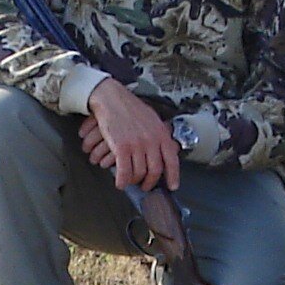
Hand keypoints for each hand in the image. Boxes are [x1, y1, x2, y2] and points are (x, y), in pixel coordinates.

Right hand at [78, 78, 180, 192]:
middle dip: (150, 182)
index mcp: (161, 133)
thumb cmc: (130, 107)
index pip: (172, 160)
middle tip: (145, 186)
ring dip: (133, 181)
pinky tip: (119, 183)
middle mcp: (151, 140)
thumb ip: (158, 135)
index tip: (172, 186)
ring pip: (138, 173)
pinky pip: (124, 172)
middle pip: (155, 170)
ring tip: (130, 181)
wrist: (111, 98)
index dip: (173, 176)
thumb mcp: (151, 119)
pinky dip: (122, 181)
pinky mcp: (121, 148)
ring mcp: (137, 145)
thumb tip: (164, 149)